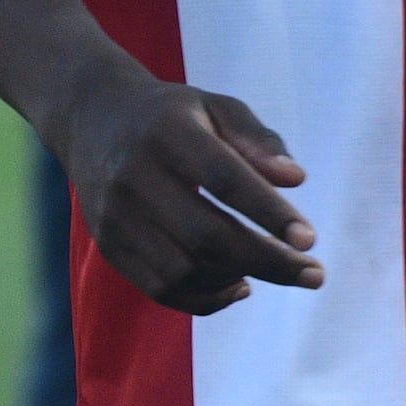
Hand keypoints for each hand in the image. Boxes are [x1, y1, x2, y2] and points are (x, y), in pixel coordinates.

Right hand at [50, 68, 322, 314]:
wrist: (91, 119)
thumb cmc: (172, 116)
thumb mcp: (217, 108)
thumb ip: (259, 140)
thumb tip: (296, 181)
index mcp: (168, 133)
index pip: (224, 178)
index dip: (268, 212)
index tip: (310, 239)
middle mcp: (134, 176)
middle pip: (206, 235)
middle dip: (268, 262)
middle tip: (314, 274)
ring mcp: (116, 215)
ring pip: (183, 270)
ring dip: (237, 279)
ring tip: (272, 271)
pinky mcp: (108, 244)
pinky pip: (161, 288)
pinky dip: (206, 297)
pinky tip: (237, 284)